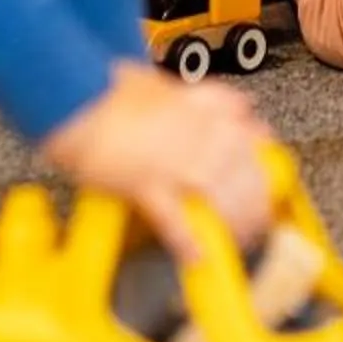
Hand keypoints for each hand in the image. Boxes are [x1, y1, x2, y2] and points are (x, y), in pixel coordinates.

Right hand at [39, 63, 273, 261]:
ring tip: (239, 242)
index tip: (268, 188)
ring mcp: (172, 162)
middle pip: (241, 176)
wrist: (75, 96)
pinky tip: (196, 257)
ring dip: (232, 223)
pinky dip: (186, 240)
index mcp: (205, 112)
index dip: (263, 171)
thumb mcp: (172, 85)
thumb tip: (246, 109)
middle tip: (259, 225)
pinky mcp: (143, 185)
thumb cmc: (115, 89)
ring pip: (217, 198)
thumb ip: (213, 99)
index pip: (251, 145)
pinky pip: (172, 218)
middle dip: (254, 204)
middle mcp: (196, 137)